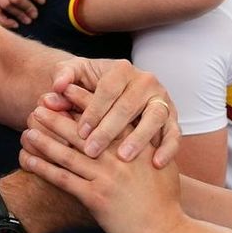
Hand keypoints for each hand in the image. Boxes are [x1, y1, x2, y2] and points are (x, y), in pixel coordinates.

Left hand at [19, 108, 184, 232]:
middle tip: (38, 104)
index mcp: (133, 143)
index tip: (65, 89)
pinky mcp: (95, 197)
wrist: (164, 230)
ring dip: (44, 140)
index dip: (82, 100)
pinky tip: (27, 160)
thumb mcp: (162, 161)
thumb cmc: (164, 197)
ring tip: (27, 130)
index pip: (104, 115)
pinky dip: (43, 168)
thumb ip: (149, 141)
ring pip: (67, 153)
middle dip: (57, 116)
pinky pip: (63, 180)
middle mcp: (117, 156)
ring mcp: (105, 177)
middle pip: (81, 131)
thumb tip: (140, 123)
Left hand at [42, 60, 179, 165]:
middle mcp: (146, 82)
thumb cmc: (95, 90)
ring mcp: (161, 100)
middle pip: (128, 105)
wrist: (122, 102)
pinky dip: (168, 147)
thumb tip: (57, 85)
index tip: (80, 131)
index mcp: (123, 70)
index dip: (93, 110)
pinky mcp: (172, 118)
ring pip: (154, 118)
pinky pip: (174, 133)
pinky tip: (156, 162)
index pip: (108, 88)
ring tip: (123, 156)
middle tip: (92, 151)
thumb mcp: (80, 77)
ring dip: (139, 137)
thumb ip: (65, 75)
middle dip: (109, 129)